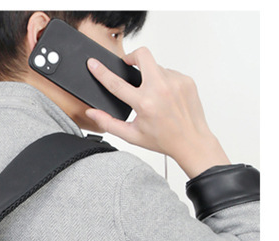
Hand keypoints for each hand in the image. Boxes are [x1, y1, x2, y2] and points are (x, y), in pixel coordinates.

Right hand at [85, 47, 229, 178]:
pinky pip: (169, 72)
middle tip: (128, 65)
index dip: (102, 72)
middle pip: (142, 55)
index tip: (94, 63)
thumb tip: (92, 113)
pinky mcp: (186, 80)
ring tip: (153, 95)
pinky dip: (164, 81)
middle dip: (132, 56)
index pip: (117, 83)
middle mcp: (161, 89)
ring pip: (156, 66)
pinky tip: (166, 97)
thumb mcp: (131, 135)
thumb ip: (109, 123)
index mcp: (144, 103)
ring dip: (150, 75)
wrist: (192, 141)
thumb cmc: (163, 139)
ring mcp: (175, 81)